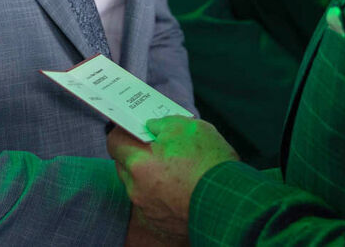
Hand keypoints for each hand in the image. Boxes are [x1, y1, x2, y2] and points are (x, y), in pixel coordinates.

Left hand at [108, 117, 238, 240]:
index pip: (114, 143)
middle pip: (125, 164)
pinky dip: (161, 191)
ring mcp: (148, 207)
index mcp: (138, 163)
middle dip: (136, 153)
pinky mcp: (161, 221)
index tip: (134, 127)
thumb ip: (163, 123)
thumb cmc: (209, 163)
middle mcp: (137, 188)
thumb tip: (152, 125)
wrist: (229, 202)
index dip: (123, 132)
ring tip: (173, 165)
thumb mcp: (188, 127)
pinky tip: (180, 183)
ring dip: (149, 173)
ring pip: (139, 184)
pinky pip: (153, 200)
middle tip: (156, 144)